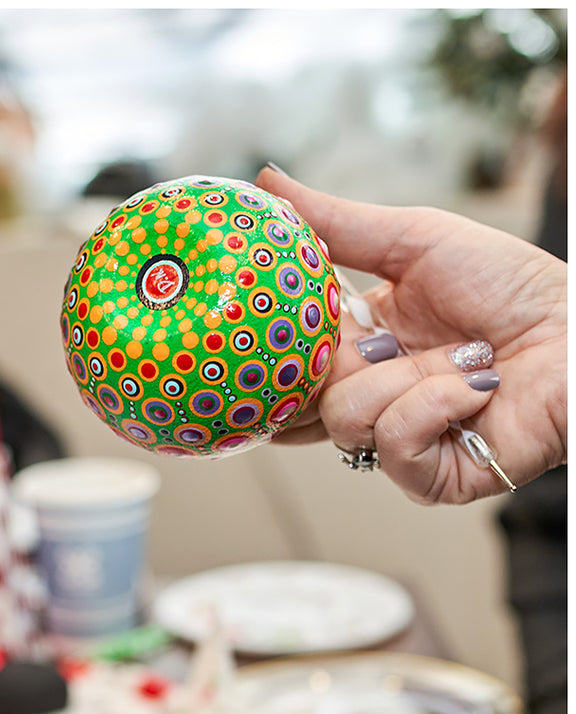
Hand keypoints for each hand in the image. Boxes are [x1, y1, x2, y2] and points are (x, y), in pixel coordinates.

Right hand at [257, 166, 566, 503]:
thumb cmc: (512, 285)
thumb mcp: (414, 240)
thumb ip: (334, 222)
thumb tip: (264, 179)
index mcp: (360, 348)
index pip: (294, 362)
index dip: (277, 351)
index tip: (259, 328)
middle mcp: (374, 397)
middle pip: (307, 398)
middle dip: (339, 363)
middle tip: (378, 340)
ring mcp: (399, 439)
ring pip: (346, 421)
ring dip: (406, 379)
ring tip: (463, 357)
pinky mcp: (430, 476)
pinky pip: (393, 447)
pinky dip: (434, 407)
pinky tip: (474, 388)